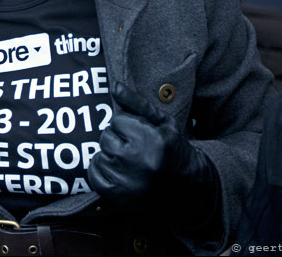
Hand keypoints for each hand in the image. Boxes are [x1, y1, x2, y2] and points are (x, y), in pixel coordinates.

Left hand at [87, 81, 218, 227]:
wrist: (187, 188)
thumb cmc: (173, 149)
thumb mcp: (162, 122)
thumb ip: (136, 102)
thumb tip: (114, 86)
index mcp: (152, 140)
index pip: (117, 120)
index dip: (127, 125)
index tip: (139, 133)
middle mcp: (138, 161)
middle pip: (106, 138)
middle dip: (117, 139)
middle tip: (133, 147)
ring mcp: (127, 181)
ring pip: (99, 156)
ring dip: (109, 155)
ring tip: (127, 160)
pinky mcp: (118, 196)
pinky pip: (94, 176)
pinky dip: (100, 170)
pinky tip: (116, 170)